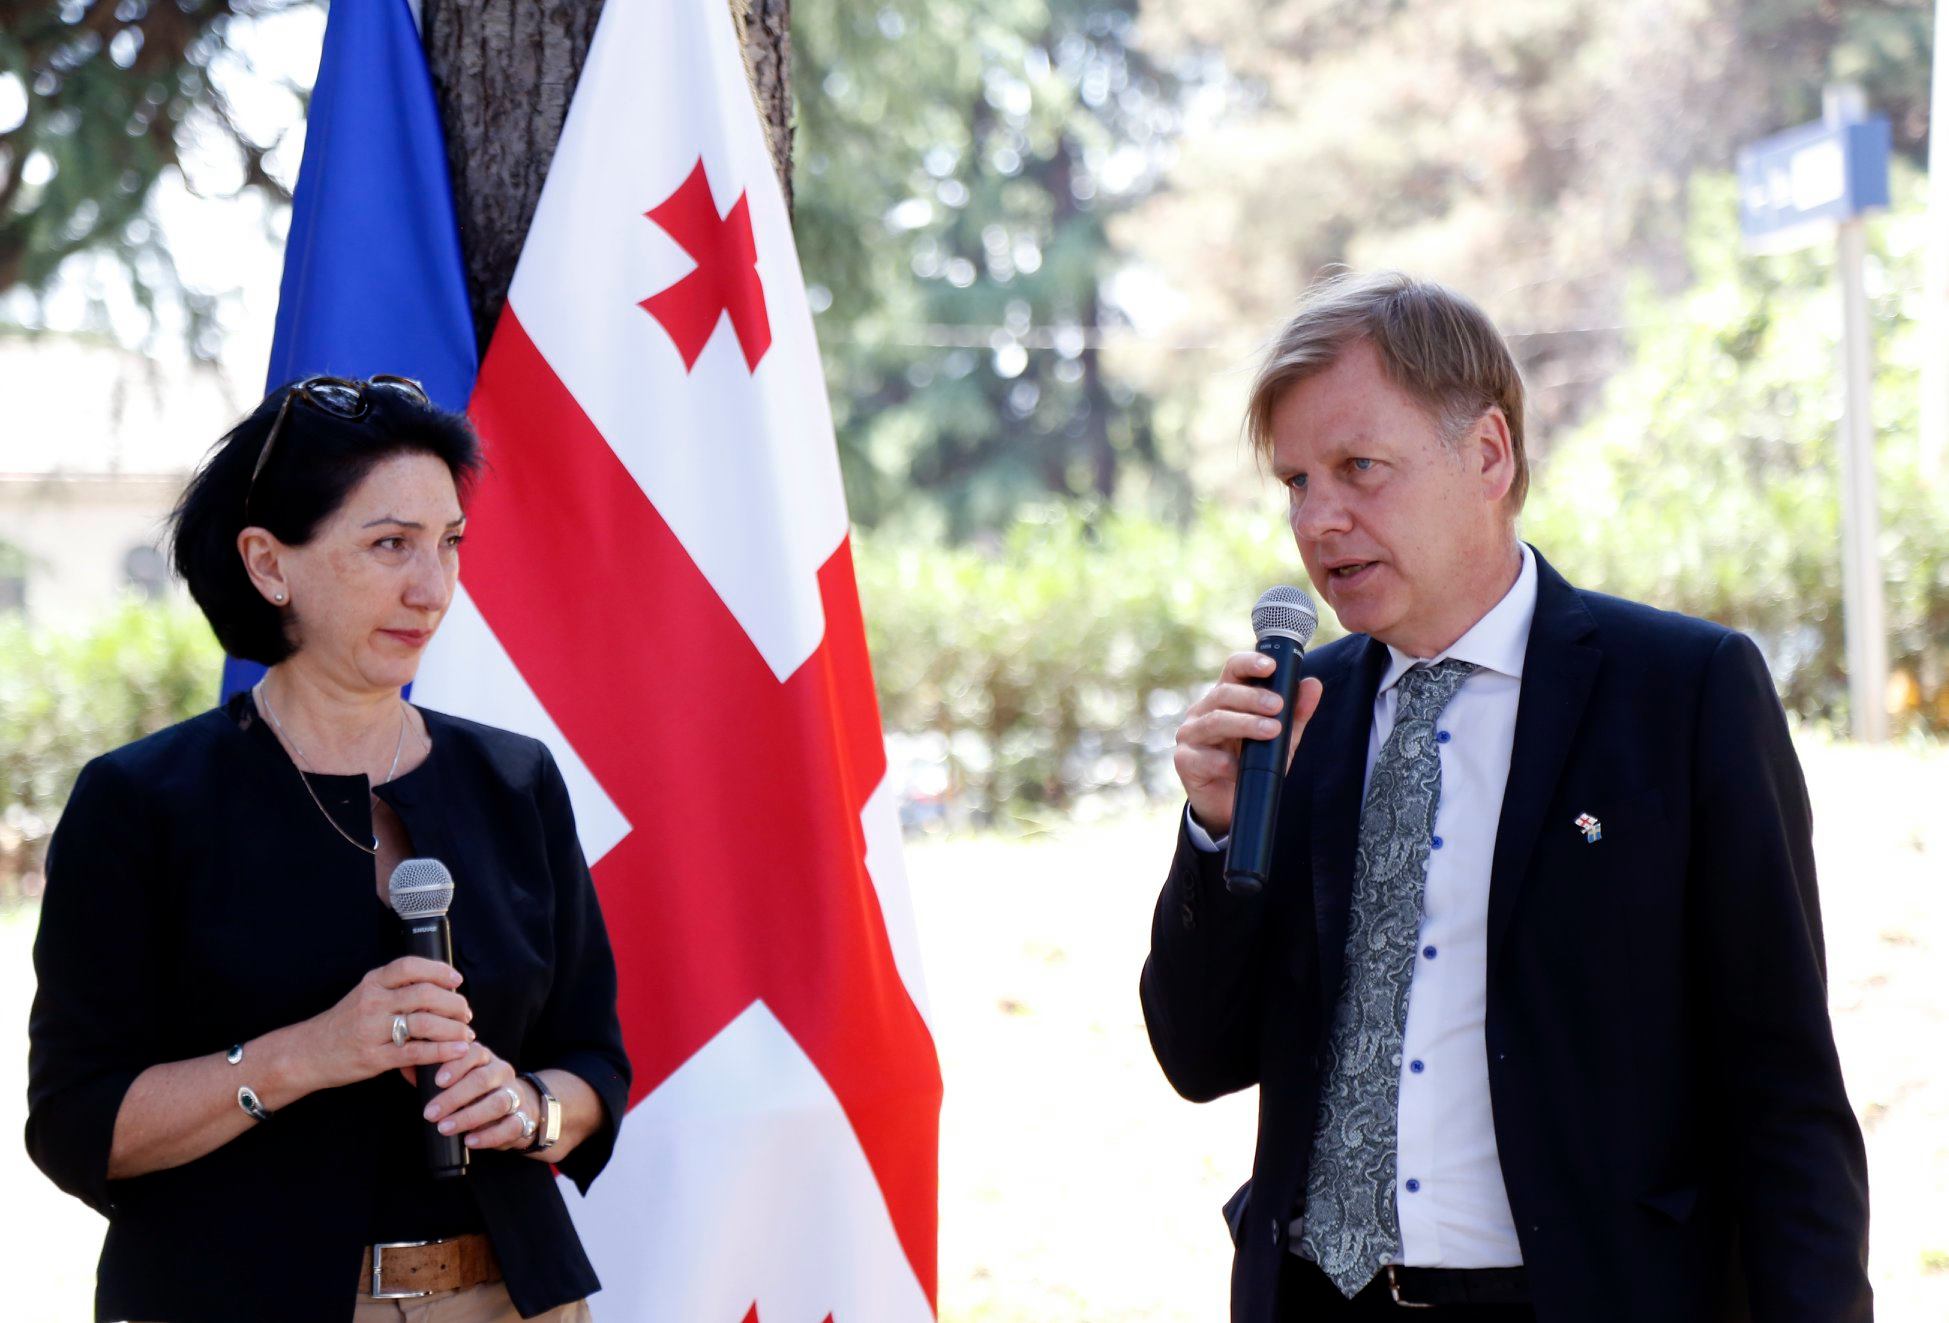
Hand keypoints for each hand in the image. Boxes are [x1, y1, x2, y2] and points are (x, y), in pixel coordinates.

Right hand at [298, 956, 474, 1092]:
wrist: (308, 1053)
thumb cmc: (344, 1024)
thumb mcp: (366, 997)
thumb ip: (396, 991)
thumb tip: (442, 990)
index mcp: (372, 983)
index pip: (410, 966)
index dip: (439, 970)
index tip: (457, 980)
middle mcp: (372, 1002)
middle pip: (424, 994)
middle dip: (454, 1003)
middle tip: (466, 1013)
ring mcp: (372, 1030)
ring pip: (424, 1022)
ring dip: (453, 1028)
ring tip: (465, 1033)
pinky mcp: (374, 1057)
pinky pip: (415, 1052)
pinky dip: (441, 1051)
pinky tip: (457, 1050)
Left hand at [419, 1044, 536, 1151]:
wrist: (520, 1107)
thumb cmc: (478, 1091)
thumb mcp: (460, 1077)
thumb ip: (433, 1072)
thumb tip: (404, 1066)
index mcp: (485, 1058)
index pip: (473, 1053)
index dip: (456, 1065)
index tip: (437, 1081)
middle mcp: (502, 1073)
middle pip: (482, 1079)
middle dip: (454, 1097)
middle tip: (430, 1113)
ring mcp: (516, 1095)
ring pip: (498, 1102)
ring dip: (469, 1116)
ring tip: (444, 1128)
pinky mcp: (523, 1119)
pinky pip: (510, 1126)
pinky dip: (489, 1135)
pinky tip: (470, 1141)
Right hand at [1174, 651, 1323, 836]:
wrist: (1230, 807)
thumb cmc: (1252, 766)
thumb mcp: (1281, 739)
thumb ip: (1296, 713)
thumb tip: (1313, 684)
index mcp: (1225, 698)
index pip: (1232, 670)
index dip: (1249, 663)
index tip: (1271, 666)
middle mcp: (1203, 712)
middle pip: (1223, 694)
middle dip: (1252, 697)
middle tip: (1278, 705)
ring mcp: (1190, 735)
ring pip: (1214, 721)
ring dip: (1245, 724)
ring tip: (1272, 730)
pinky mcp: (1185, 761)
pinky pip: (1205, 757)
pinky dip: (1226, 762)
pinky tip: (1240, 767)